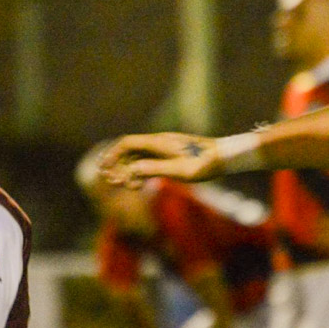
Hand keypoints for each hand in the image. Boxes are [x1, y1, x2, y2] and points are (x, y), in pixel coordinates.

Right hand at [100, 133, 218, 187]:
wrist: (224, 157)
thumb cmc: (204, 164)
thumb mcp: (178, 171)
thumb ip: (153, 169)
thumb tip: (131, 171)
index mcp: (159, 143)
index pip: (128, 144)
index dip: (113, 154)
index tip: (104, 167)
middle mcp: (159, 143)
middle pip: (130, 150)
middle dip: (116, 163)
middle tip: (105, 176)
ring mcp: (165, 149)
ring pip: (139, 157)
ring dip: (127, 169)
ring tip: (120, 184)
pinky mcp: (171, 156)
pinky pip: (150, 162)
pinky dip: (140, 172)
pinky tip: (137, 184)